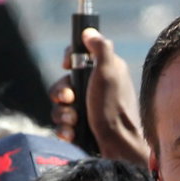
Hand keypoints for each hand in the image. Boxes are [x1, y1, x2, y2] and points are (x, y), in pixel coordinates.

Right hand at [49, 26, 147, 164]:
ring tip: (73, 122)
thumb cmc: (114, 109)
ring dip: (62, 113)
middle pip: (64, 82)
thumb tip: (89, 31)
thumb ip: (100, 49)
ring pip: (60, 105)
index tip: (68, 66)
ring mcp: (89, 110)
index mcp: (105, 72)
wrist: (119, 149)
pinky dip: (64, 129)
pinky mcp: (83, 129)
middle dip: (61, 92)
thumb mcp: (110, 72)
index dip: (69, 59)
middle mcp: (97, 89)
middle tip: (70, 100)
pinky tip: (71, 134)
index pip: (79, 56)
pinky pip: (62, 124)